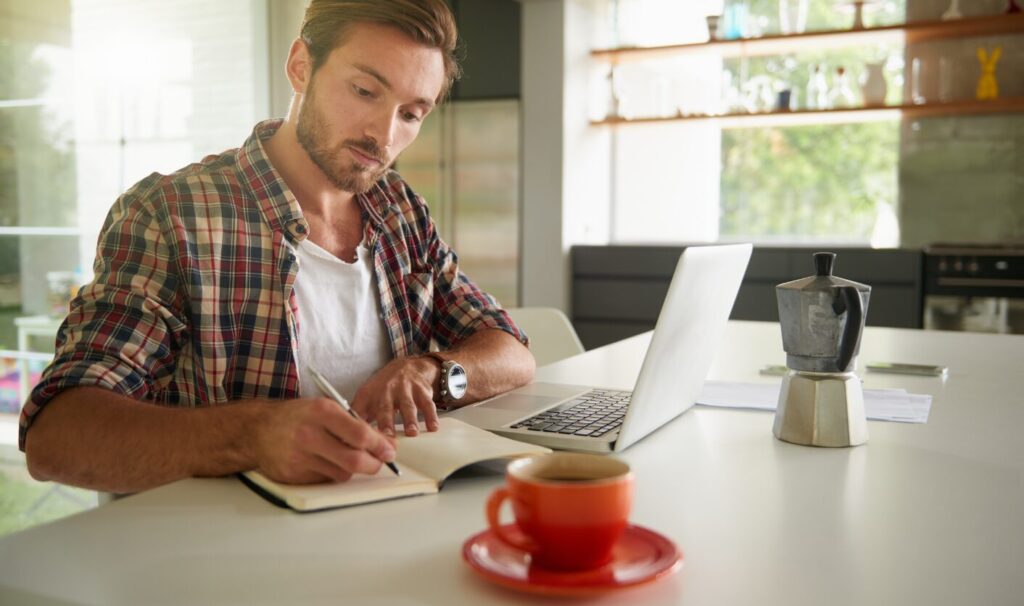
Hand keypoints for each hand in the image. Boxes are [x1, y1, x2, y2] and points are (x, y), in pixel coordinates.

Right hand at [253, 398, 396, 483]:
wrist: (258, 430)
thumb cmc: (298, 417)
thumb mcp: (326, 409)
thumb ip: (356, 425)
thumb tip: (387, 445)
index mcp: (322, 412)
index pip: (360, 434)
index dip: (380, 446)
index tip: (390, 451)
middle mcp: (310, 434)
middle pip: (354, 460)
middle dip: (373, 465)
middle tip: (379, 462)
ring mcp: (300, 457)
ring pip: (342, 474)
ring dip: (351, 469)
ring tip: (344, 456)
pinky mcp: (294, 475)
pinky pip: (325, 480)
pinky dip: (332, 473)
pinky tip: (323, 461)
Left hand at [351, 357, 439, 436]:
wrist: (408, 367)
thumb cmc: (384, 389)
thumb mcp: (366, 397)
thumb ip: (357, 417)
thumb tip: (344, 440)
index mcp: (368, 395)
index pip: (360, 410)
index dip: (358, 425)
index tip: (359, 442)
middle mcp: (386, 391)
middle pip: (385, 407)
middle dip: (385, 422)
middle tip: (387, 438)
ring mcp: (405, 389)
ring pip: (408, 405)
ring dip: (410, 419)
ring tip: (411, 433)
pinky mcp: (421, 391)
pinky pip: (427, 404)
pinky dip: (431, 416)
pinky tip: (433, 428)